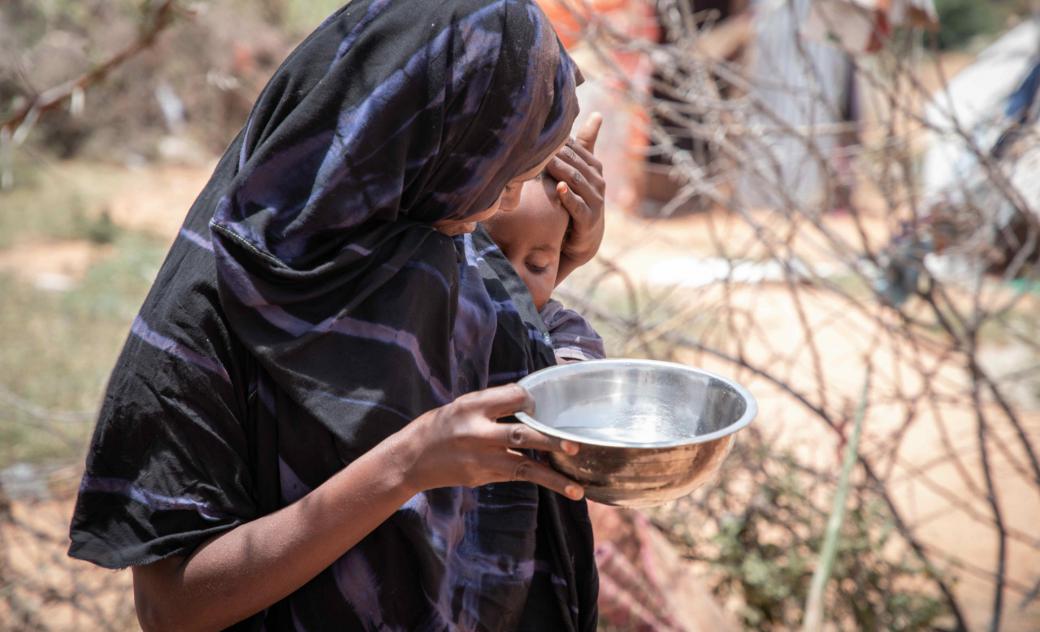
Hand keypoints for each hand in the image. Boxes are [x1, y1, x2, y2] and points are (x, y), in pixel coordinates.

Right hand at [393, 384, 584, 499]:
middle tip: (575, 446)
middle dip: (549, 440)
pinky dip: (538, 478)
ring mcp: (481, 459)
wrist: (412, 458)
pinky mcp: (482, 477)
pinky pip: (515, 476)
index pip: (513, 397)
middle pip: (520, 433)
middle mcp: (478, 432)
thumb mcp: (464, 405)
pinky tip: (561, 485)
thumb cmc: (442, 426)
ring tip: (577, 489)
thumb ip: (495, 402)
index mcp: (473, 406)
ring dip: (552, 478)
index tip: (548, 404)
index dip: (533, 400)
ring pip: (523, 466)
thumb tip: (530, 400)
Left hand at [547, 113, 604, 284]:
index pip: (577, 148)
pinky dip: (568, 197)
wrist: (584, 236)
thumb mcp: (582, 170)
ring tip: (545, 161)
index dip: (560, 139)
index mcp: (594, 167)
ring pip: (576, 180)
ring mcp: (595, 200)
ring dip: (560, 170)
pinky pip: (577, 206)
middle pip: (575, 162)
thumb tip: (597, 113)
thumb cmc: (579, 198)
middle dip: (558, 153)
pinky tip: (559, 188)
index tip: (541, 130)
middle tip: (537, 143)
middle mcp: (598, 181)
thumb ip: (586, 143)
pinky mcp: (589, 219)